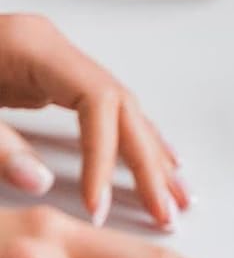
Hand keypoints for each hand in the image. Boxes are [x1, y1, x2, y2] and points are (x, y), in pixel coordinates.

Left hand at [0, 15, 186, 228]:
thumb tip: (41, 186)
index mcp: (35, 48)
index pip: (98, 101)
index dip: (105, 156)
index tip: (100, 208)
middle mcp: (54, 49)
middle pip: (122, 104)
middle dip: (147, 160)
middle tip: (169, 209)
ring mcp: (54, 61)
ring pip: (122, 106)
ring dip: (150, 153)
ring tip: (176, 195)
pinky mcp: (46, 78)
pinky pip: (103, 109)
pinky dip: (130, 138)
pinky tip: (155, 158)